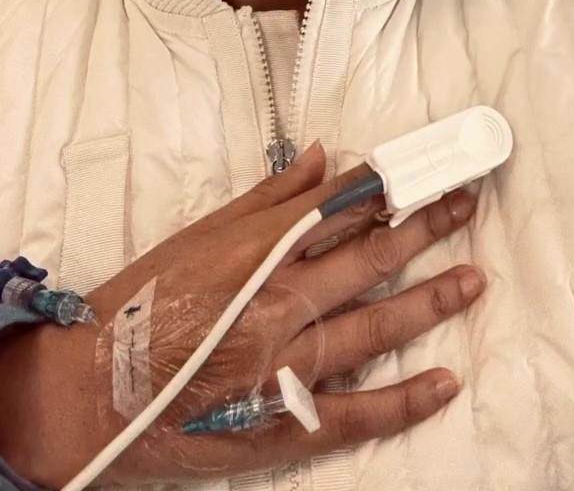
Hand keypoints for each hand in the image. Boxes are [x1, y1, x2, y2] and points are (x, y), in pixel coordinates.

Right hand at [1, 142, 483, 484]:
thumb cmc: (139, 306)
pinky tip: (445, 382)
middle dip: (425, 228)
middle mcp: (280, 305)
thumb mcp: (197, 236)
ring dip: (431, 300)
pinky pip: (358, 413)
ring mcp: (286, 367)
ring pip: (377, 328)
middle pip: (371, 260)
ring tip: (473, 278)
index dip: (390, 188)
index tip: (428, 171)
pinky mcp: (283, 423)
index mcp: (258, 254)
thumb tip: (322, 157)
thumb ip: (267, 198)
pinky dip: (406, 401)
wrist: (91, 394)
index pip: (341, 209)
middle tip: (468, 204)